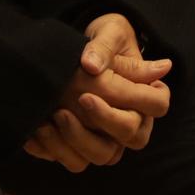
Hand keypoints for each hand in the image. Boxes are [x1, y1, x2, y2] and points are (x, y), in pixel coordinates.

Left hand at [23, 13, 171, 170]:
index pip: (158, 104)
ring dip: (78, 140)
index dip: (137, 98)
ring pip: (104, 156)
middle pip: (134, 136)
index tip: (104, 84)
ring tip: (54, 115)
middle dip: (106, 119)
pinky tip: (36, 129)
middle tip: (80, 99)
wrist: (77, 54)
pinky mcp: (85, 148)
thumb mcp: (107, 33)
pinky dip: (54, 150)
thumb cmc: (103, 41)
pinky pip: (74, 161)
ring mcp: (110, 137)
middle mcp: (132, 119)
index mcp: (146, 91)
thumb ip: (102, 48)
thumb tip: (92, 65)